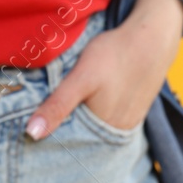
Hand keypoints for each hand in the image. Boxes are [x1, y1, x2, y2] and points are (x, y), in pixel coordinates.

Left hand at [25, 0, 182, 138]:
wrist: (152, 38)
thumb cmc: (114, 55)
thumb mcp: (81, 78)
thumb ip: (57, 106)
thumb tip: (30, 134)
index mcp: (101, 130)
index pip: (68, 144)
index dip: (50, 135)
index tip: (31, 126)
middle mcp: (116, 133)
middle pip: (81, 137)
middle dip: (64, 128)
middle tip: (44, 112)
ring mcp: (127, 122)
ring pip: (94, 128)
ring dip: (79, 121)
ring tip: (64, 105)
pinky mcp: (134, 110)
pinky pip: (107, 120)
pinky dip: (94, 113)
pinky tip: (88, 99)